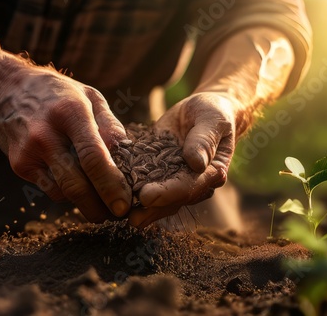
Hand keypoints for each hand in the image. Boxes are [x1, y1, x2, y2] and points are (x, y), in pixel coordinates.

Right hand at [0, 66, 131, 221]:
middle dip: (100, 207)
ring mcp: (29, 152)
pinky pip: (50, 189)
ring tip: (103, 203)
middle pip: (76, 184)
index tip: (124, 204)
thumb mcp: (88, 96)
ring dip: (86, 204)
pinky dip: (68, 194)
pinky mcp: (20, 165)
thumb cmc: (57, 93)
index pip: (93, 157)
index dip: (111, 185)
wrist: (5, 90)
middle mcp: (46, 134)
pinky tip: (78, 186)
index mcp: (70, 112)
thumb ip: (110, 125)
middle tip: (119, 214)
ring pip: (63, 193)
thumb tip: (128, 155)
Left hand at [128, 92, 239, 227]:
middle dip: (151, 209)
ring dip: (141, 209)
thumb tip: (197, 162)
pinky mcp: (158, 172)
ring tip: (120, 214)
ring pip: (158, 199)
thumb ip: (205, 140)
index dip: (168, 193)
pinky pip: (144, 182)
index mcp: (211, 172)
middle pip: (172, 200)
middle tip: (130, 216)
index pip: (189, 187)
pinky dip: (131, 188)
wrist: (200, 111)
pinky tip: (114, 194)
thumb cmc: (212, 113)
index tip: (147, 196)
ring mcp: (174, 180)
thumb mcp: (212, 119)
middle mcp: (193, 182)